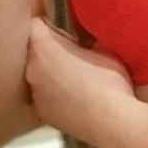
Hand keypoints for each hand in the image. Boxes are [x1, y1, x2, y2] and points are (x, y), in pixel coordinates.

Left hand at [25, 17, 134, 145]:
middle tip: (74, 52)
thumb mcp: (102, 49)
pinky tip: (76, 96)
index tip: (65, 30)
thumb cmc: (110, 84)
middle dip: (50, 49)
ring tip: (77, 77)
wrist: (115, 123)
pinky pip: (45, 95)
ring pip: (39, 74)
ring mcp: (35, 95)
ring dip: (51, 72)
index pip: (35, 25)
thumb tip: (84, 34)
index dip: (51, 25)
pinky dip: (55, 93)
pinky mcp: (43, 114)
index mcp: (43, 50)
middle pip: (35, 51)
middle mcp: (31, 71)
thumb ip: (85, 38)